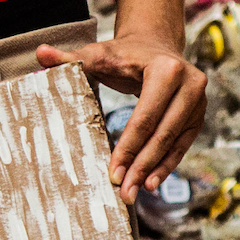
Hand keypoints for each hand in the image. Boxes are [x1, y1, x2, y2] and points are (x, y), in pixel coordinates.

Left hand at [35, 34, 205, 204]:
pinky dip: (167, 164)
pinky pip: (182, 143)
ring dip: (155, 170)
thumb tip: (40, 53)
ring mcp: (199, 101)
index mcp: (166, 69)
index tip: (112, 173)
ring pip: (174, 142)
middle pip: (162, 134)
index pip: (145, 117)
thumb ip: (69, 58)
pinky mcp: (199, 114)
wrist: (155, 46)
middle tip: (123, 193)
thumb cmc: (122, 53)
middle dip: (141, 166)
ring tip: (135, 193)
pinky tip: (152, 182)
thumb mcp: (96, 54)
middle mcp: (190, 84)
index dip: (128, 147)